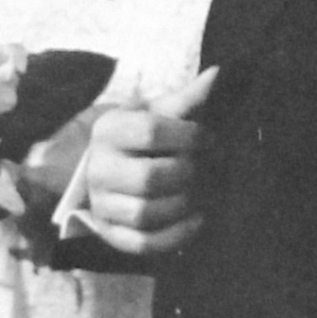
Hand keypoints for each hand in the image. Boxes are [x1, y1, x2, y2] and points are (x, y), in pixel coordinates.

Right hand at [80, 67, 216, 255]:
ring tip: (198, 192)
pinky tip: (197, 220)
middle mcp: (98, 168)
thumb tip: (218, 73)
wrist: (108, 167)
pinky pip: (142, 243)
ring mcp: (101, 204)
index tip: (209, 139)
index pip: (151, 131)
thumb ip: (186, 100)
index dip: (189, 135)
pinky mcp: (110, 233)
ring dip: (182, 204)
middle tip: (201, 169)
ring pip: (145, 213)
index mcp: (109, 130)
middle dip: (186, 173)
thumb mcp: (156, 113)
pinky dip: (176, 236)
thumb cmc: (140, 137)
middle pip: (149, 177)